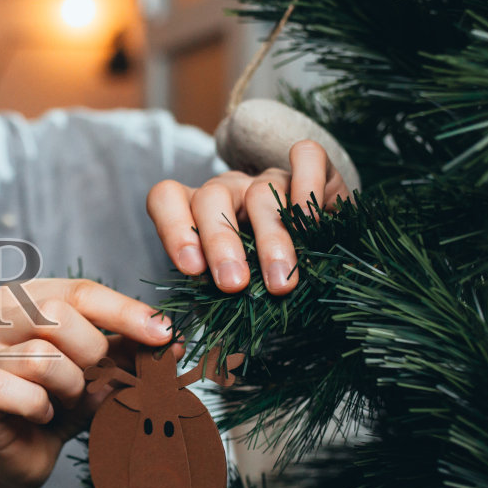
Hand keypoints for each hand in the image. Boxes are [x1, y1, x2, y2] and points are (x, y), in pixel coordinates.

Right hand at [0, 278, 177, 487]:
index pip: (81, 291)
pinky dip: (44, 409)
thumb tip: (172, 340)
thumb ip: (126, 351)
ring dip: (68, 386)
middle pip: (55, 314)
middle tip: (94, 378)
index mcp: (27, 299)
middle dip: (90, 353)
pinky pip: (25, 392)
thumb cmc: (55, 404)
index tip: (163, 333)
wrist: (16, 455)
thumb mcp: (98, 372)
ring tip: (64, 400)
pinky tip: (42, 416)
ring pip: (42, 357)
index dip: (125, 311)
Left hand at [148, 139, 349, 295]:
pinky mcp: (312, 169)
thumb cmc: (263, 272)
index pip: (167, 198)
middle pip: (211, 198)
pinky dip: (308, 187)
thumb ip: (218, 295)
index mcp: (198, 212)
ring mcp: (269, 178)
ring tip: (280, 283)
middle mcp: (230, 191)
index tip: (192, 270)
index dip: (173, 229)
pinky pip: (306, 157)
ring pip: (260, 192)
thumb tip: (209, 330)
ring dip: (271, 240)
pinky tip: (313, 223)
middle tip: (234, 284)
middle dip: (221, 243)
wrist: (320, 246)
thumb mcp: (235, 283)